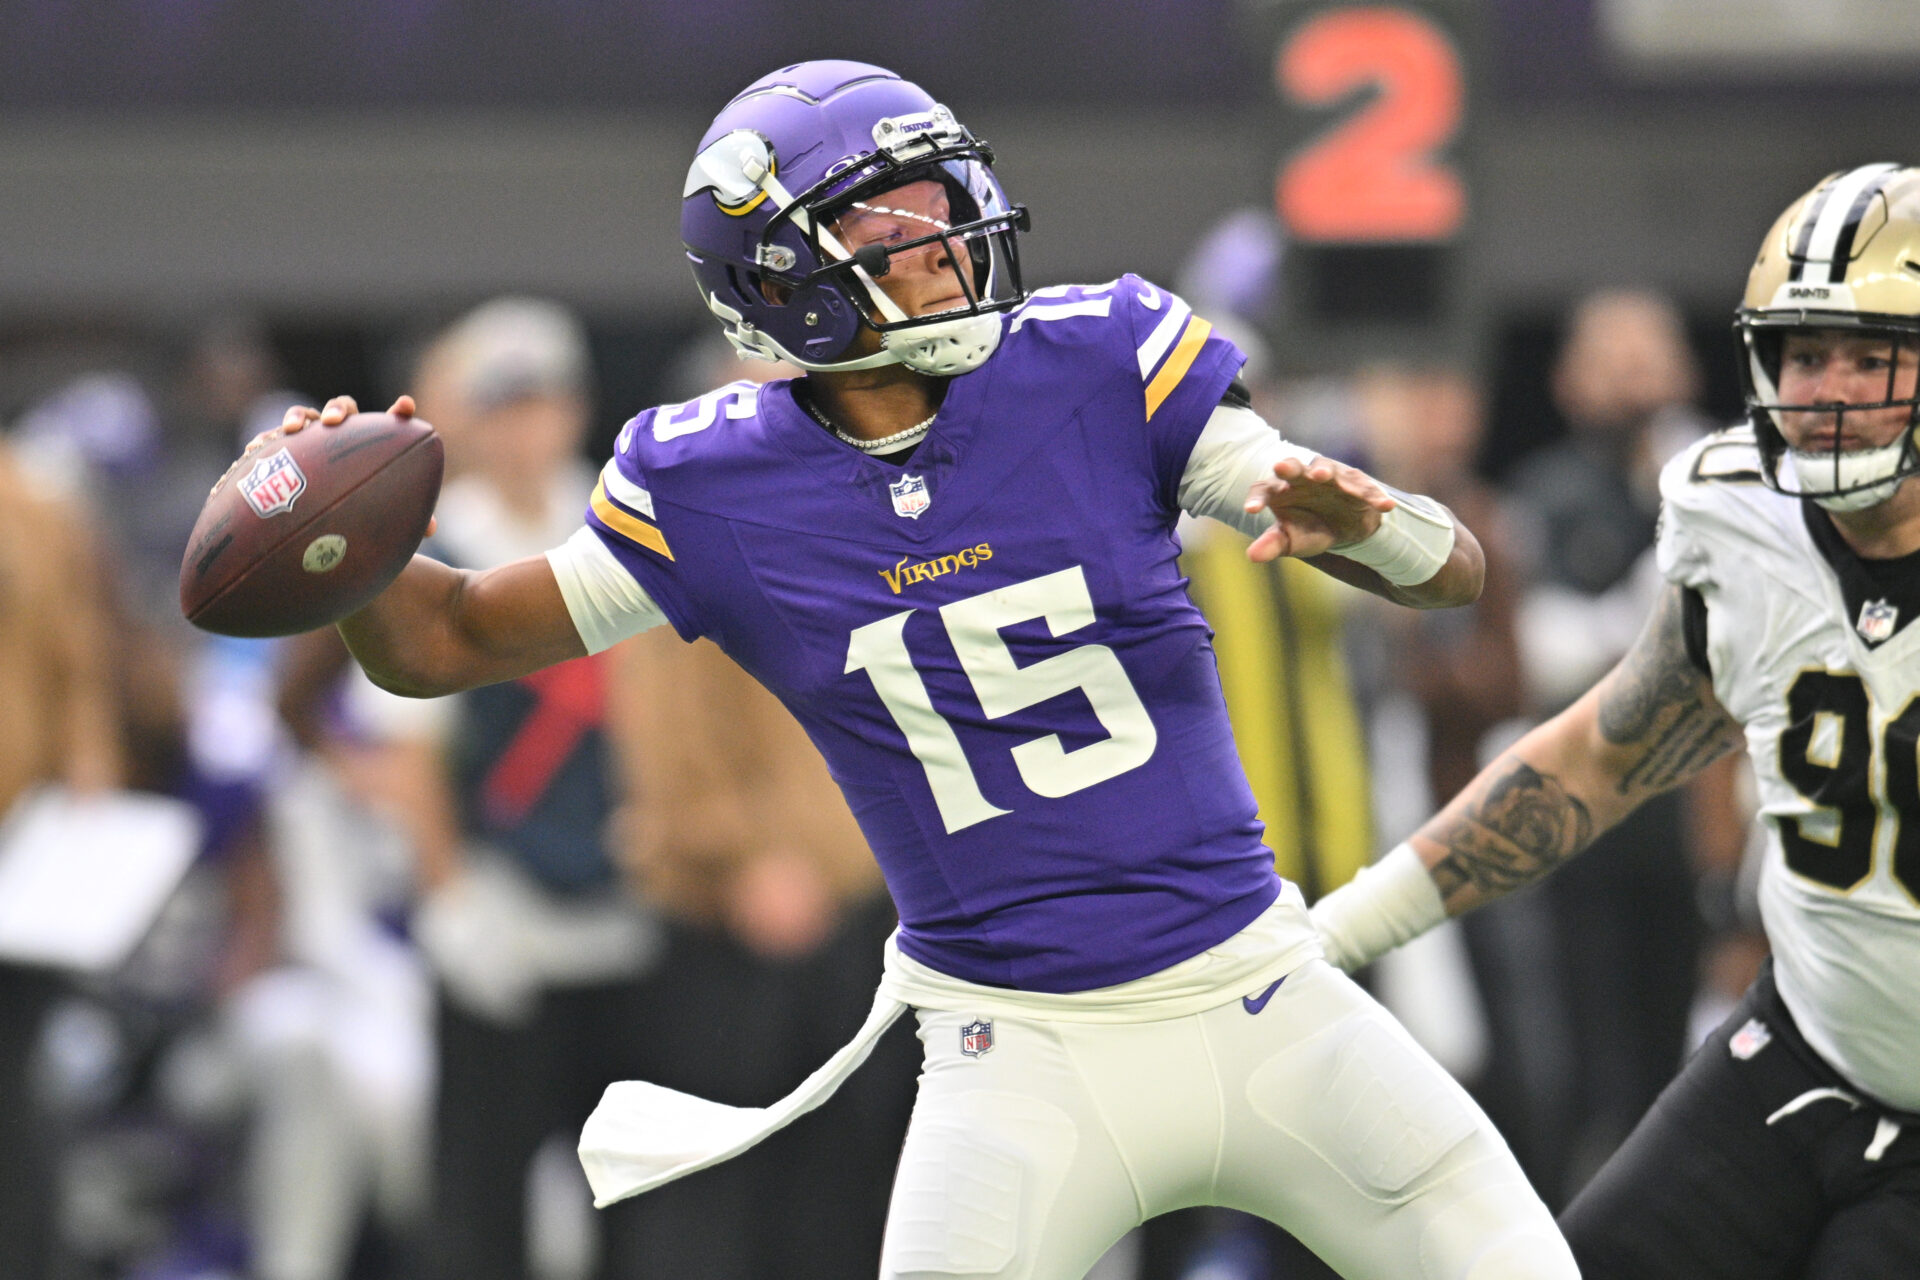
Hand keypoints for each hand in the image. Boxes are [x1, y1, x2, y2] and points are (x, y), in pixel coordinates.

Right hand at [273, 395, 433, 534]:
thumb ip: (406, 517)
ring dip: (299, 417)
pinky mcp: (283, 453)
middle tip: (336, 422)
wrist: (319, 523)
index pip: (389, 424)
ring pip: (305, 417)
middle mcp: (342, 438)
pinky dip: (266, 441)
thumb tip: (431, 529)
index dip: (399, 413)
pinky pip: (273, 442)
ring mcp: (312, 442)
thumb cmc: (360, 517)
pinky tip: (256, 449)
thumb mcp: (382, 516)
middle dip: (338, 410)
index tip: (406, 406)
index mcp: (371, 446)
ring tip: (293, 429)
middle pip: (343, 410)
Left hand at [1242, 453, 1396, 562]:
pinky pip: (1367, 490)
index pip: (1264, 489)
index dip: (1257, 498)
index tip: (1251, 510)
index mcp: (1281, 489)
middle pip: (1295, 468)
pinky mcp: (1359, 486)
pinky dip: (1375, 496)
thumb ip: (1272, 545)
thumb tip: (1252, 556)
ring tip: (1323, 475)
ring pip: (1329, 470)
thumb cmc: (1307, 529)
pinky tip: (1386, 506)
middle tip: (1282, 467)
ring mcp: (1333, 478)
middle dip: (1290, 467)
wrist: (1343, 527)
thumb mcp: (1289, 540)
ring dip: (1326, 471)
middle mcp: (1305, 477)